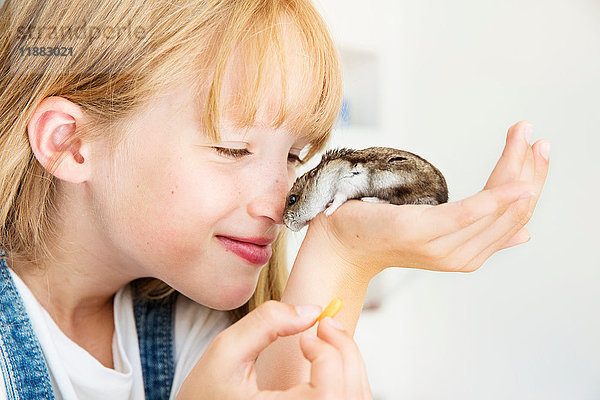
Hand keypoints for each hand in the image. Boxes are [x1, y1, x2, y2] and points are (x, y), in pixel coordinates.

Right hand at [175, 300, 372, 399]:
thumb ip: (266, 322)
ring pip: (356, 399)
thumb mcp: (225, 351)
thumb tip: (312, 310)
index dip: (326, 353)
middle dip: (345, 350)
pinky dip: (347, 380)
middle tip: (327, 325)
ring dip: (349, 364)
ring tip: (326, 341)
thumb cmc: (204, 394)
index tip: (305, 338)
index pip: (329, 391)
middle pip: (351, 394)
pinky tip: (327, 363)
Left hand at [306, 120, 549, 276]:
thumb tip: (524, 234)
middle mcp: (461, 256)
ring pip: (497, 209)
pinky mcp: (425, 232)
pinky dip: (498, 197)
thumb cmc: (382, 229)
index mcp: (467, 254)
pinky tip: (520, 181)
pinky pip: (470, 213)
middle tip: (537, 138)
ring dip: (517, 170)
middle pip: (511, 214)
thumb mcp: (435, 229)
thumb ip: (478, 229)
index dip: (532, 184)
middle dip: (530, 172)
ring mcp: (443, 247)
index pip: (514, 220)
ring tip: (526, 137)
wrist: (339, 242)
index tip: (538, 150)